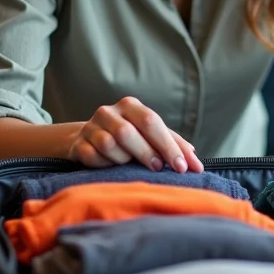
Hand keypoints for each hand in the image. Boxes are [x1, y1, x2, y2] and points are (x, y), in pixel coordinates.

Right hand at [69, 96, 203, 173]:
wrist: (89, 139)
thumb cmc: (130, 138)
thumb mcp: (151, 136)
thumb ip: (174, 145)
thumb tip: (195, 161)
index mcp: (130, 106)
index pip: (151, 122)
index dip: (168, 145)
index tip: (182, 167)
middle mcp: (109, 112)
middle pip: (128, 132)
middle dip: (146, 153)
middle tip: (158, 168)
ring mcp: (90, 127)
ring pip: (109, 145)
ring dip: (123, 159)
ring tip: (129, 163)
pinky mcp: (78, 144)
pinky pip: (92, 157)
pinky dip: (104, 165)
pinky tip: (110, 166)